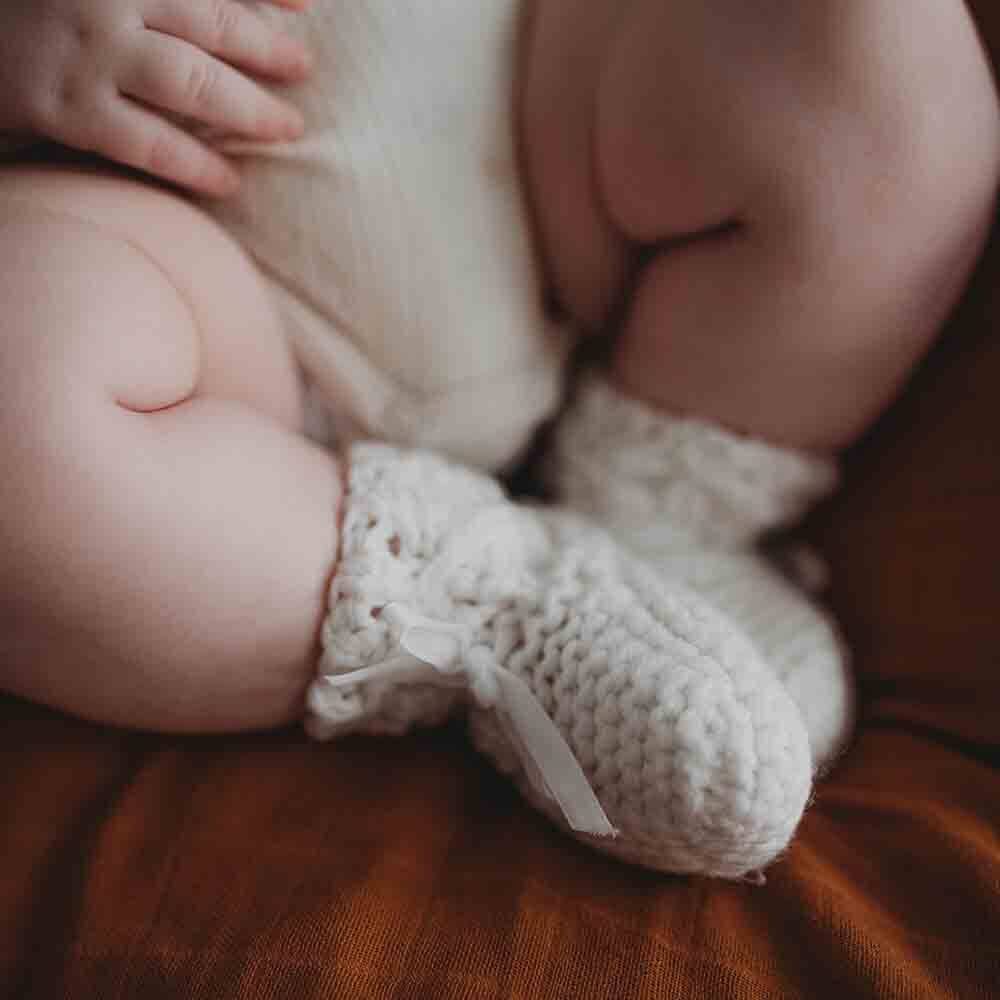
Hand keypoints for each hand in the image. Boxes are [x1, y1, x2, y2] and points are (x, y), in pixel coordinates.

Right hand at [0, 0, 312, 195]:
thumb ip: (158, 0)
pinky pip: (149, 143)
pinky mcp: (64, 107)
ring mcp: (85, 52)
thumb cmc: (31, 6)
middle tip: (303, 68)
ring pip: (191, 83)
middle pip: (212, 23)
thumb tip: (231, 17)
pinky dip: (196, 164)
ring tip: (288, 128)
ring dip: (250, 109)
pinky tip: (230, 181)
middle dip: (268, 49)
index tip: (309, 3)